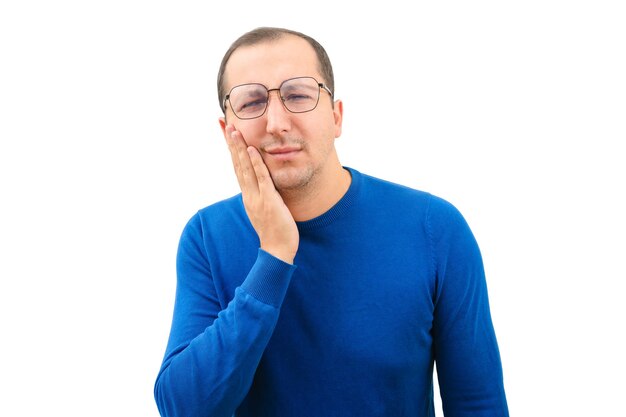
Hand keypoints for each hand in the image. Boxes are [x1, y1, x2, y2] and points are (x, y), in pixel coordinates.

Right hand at [224, 125, 298, 263]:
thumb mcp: (265, 208)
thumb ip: (262, 194)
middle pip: (237, 164)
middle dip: (231, 143)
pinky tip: (252, 149)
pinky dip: (256, 163)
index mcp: (248, 194)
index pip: (237, 167)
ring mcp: (256, 197)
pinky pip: (262, 179)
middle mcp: (248, 194)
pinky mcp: (268, 201)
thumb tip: (262, 183)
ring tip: (234, 130)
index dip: (231, 150)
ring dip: (239, 148)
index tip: (226, 133)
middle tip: (225, 124)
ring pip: (245, 168)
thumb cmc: (275, 230)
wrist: (277, 250)